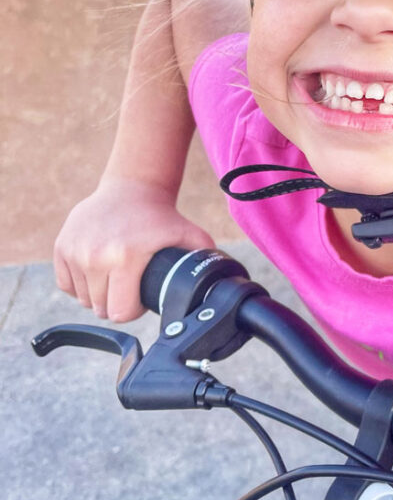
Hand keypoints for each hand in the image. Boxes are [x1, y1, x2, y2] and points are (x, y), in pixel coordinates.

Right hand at [53, 179, 214, 321]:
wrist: (132, 188)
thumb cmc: (161, 216)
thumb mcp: (189, 235)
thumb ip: (207, 259)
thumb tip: (223, 284)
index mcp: (125, 257)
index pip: (121, 312)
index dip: (133, 310)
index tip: (140, 298)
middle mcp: (95, 256)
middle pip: (101, 308)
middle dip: (117, 303)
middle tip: (130, 287)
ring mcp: (75, 251)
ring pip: (83, 299)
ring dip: (98, 295)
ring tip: (116, 279)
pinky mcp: (61, 247)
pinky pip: (66, 284)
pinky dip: (79, 284)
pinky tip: (97, 274)